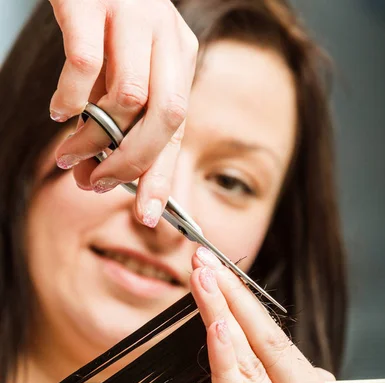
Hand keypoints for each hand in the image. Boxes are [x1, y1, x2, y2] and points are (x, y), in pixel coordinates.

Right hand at [48, 0, 197, 225]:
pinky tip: (59, 109)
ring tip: (71, 150)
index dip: (162, 176)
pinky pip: (84, 66)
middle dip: (131, 162)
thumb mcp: (124, 72)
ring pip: (128, 97)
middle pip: (166, 117)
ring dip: (95, 138)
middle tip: (97, 182)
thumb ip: (120, 120)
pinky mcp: (92, 2)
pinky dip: (69, 99)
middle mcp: (166, 36)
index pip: (179, 129)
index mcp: (179, 57)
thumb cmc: (101, 27)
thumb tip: (100, 175)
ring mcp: (133, 15)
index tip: (147, 215)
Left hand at [190, 247, 336, 382]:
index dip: (246, 302)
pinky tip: (215, 336)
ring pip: (251, 367)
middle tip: (205, 261)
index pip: (278, 341)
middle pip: (266, 344)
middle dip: (232, 296)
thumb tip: (288, 365)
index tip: (220, 272)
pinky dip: (226, 367)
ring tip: (201, 284)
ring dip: (223, 320)